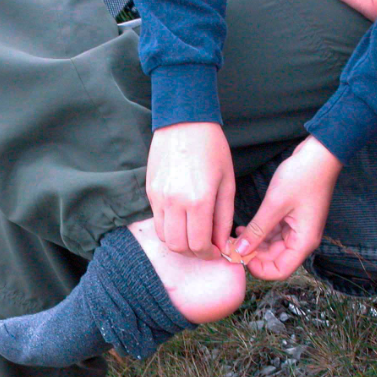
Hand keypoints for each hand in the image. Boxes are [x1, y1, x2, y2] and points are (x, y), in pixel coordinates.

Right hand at [146, 122, 235, 259]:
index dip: (208, 254)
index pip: (198, 244)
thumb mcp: (227, 183)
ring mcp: (159, 198)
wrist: (184, 122)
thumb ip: (223, 217)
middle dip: (194, 252)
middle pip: (179, 246)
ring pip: (165, 237)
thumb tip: (222, 244)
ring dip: (179, 242)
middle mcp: (175, 203)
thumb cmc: (212, 149)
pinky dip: (170, 227)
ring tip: (193, 234)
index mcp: (198, 201)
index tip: (216, 251)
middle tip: (205, 246)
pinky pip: (157, 221)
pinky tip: (182, 218)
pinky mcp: (150, 192)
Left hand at [232, 137, 340, 280]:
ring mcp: (296, 229)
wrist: (319, 155)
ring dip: (253, 245)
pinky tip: (242, 229)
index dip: (259, 269)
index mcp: (303, 242)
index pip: (280, 270)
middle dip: (252, 256)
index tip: (240, 258)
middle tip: (230, 247)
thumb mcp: (275, 205)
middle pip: (274, 260)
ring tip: (233, 237)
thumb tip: (240, 251)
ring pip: (271, 247)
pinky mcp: (291, 219)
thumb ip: (257, 230)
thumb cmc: (303, 177)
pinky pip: (272, 234)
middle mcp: (301, 239)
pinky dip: (258, 234)